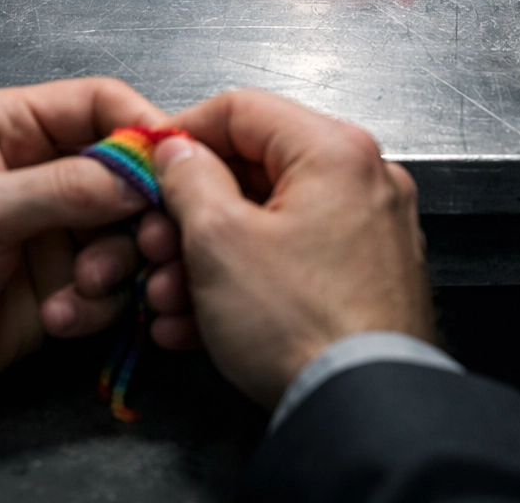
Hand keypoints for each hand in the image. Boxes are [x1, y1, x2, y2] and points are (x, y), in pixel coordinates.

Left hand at [0, 78, 166, 404]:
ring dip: (119, 263)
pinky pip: (112, 284)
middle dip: (142, 210)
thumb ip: (65, 189)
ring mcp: (60, 228)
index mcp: (17, 127)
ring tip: (84, 287)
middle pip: (129, 171)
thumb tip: (144, 177)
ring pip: (129, 231)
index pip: (101, 104)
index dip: (144, 126)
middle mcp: (47, 170)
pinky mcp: (66, 281)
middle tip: (150, 243)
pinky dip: (98, 303)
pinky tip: (58, 318)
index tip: (180, 163)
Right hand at [144, 89, 434, 408]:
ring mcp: (369, 229)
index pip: (241, 109)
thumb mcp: (218, 240)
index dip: (182, 132)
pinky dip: (247, 277)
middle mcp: (363, 178)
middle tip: (155, 242)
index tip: (150, 161)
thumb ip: (189, 177)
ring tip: (170, 296)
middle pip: (254, 169)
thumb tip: (179, 151)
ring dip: (209, 254)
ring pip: (268, 220)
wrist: (363, 411)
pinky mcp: (365, 275)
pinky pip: (293, 258)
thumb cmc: (305, 325)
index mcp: (334, 149)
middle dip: (191, 212)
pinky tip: (202, 318)